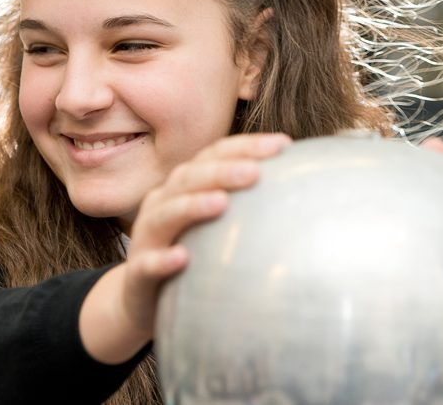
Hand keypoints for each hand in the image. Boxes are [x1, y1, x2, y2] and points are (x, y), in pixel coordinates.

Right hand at [80, 132, 290, 362]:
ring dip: (192, 205)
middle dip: (223, 171)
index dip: (245, 146)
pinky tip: (183, 258)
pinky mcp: (139, 272)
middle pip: (190, 178)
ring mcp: (147, 237)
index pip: (213, 156)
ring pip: (165, 214)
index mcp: (184, 187)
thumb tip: (303, 190)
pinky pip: (148, 263)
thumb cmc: (191, 255)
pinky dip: (163, 259)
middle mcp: (162, 204)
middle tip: (256, 171)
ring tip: (221, 202)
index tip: (283, 145)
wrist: (140, 298)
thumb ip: (246, 205)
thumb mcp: (215, 227)